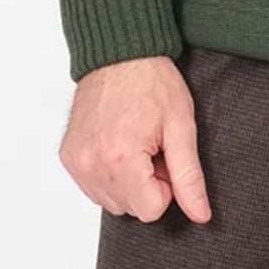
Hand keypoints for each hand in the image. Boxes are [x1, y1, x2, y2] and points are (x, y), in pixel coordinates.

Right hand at [58, 54, 211, 223]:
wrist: (119, 53)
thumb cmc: (151, 82)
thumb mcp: (181, 126)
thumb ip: (189, 176)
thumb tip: (200, 214)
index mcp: (121, 159)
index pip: (151, 210)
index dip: (166, 185)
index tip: (164, 155)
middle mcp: (92, 165)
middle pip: (130, 208)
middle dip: (146, 183)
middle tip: (151, 145)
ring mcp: (77, 162)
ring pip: (111, 201)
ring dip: (127, 180)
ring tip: (134, 142)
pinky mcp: (68, 157)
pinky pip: (93, 187)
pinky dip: (108, 172)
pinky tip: (116, 142)